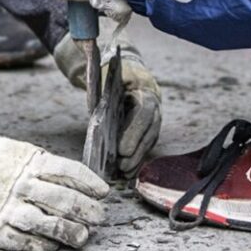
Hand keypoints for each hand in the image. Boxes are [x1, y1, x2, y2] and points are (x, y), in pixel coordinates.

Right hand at [0, 130, 109, 250]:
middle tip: (100, 218)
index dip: (89, 183)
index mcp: (31, 163)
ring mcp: (8, 208)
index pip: (68, 172)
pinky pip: (21, 240)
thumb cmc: (1, 162)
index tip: (104, 193)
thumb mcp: (26, 154)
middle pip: (61, 200)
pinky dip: (40, 244)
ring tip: (83, 237)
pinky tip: (54, 246)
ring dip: (66, 231)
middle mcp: (21, 186)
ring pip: (43, 223)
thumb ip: (51, 168)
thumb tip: (87, 185)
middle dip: (85, 210)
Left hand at [53, 37, 162, 174]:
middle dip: (135, 152)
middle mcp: (154, 109)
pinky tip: (127, 173)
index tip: (122, 150)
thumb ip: (104, 89)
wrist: (131, 77)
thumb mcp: (109, 77)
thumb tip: (96, 109)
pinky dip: (137, 160)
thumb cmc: (116, 77)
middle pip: (148, 133)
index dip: (134, 133)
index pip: (144, 113)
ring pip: (148, 143)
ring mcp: (154, 122)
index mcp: (145, 92)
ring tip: (123, 173)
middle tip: (121, 167)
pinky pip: (145, 148)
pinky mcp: (149, 132)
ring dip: (137, 160)